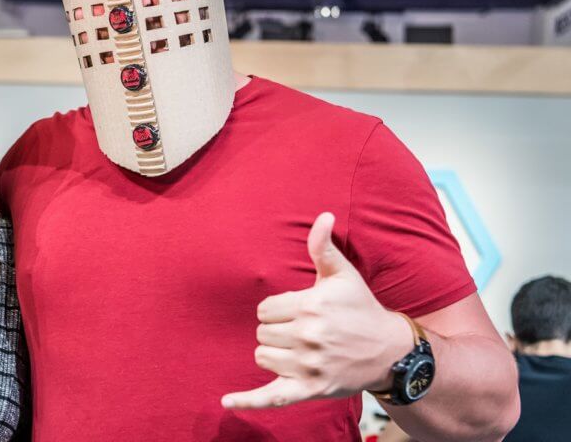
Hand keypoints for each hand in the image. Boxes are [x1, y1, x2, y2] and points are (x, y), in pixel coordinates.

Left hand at [221, 212, 411, 408]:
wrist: (389, 350)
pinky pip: (271, 397)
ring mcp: (308, 366)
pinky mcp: (309, 390)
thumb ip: (324, 247)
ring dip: (274, 355)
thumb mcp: (343, 275)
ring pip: (262, 358)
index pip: (264, 310)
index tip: (298, 312)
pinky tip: (226, 401)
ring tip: (299, 350)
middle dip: (276, 331)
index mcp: (310, 306)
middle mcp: (308, 336)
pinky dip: (248, 401)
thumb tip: (323, 216)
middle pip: (261, 333)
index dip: (277, 310)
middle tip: (302, 332)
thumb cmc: (361, 308)